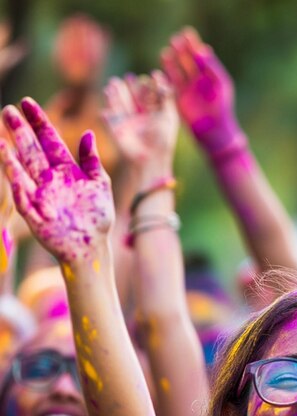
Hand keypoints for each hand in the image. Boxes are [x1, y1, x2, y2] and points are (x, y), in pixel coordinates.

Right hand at [0, 98, 112, 264]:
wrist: (92, 246)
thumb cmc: (97, 217)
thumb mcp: (100, 185)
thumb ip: (92, 161)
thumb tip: (88, 133)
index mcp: (66, 170)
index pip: (50, 141)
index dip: (39, 122)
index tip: (27, 103)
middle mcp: (49, 179)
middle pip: (33, 150)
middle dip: (21, 131)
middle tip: (9, 110)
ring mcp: (39, 193)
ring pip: (23, 168)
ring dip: (13, 151)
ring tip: (3, 134)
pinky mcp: (33, 211)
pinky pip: (22, 192)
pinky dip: (16, 177)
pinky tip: (8, 162)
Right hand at [102, 71, 178, 171]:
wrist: (151, 160)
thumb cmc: (163, 140)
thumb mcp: (169, 117)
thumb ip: (167, 98)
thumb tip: (163, 79)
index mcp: (153, 115)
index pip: (149, 97)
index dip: (149, 87)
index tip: (151, 75)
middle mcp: (140, 118)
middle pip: (133, 99)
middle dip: (129, 88)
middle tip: (128, 77)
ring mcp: (127, 124)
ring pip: (120, 106)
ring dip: (115, 95)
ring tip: (113, 83)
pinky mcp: (117, 131)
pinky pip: (109, 120)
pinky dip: (106, 114)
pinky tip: (104, 109)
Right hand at [160, 27, 244, 156]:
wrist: (215, 130)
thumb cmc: (222, 108)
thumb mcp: (220, 84)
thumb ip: (213, 66)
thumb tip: (203, 49)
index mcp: (209, 75)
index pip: (199, 55)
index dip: (192, 44)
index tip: (186, 33)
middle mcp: (197, 80)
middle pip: (186, 60)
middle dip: (180, 50)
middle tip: (174, 39)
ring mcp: (187, 90)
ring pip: (176, 71)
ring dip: (170, 61)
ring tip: (166, 52)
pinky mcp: (178, 100)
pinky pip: (170, 85)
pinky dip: (165, 77)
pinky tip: (160, 70)